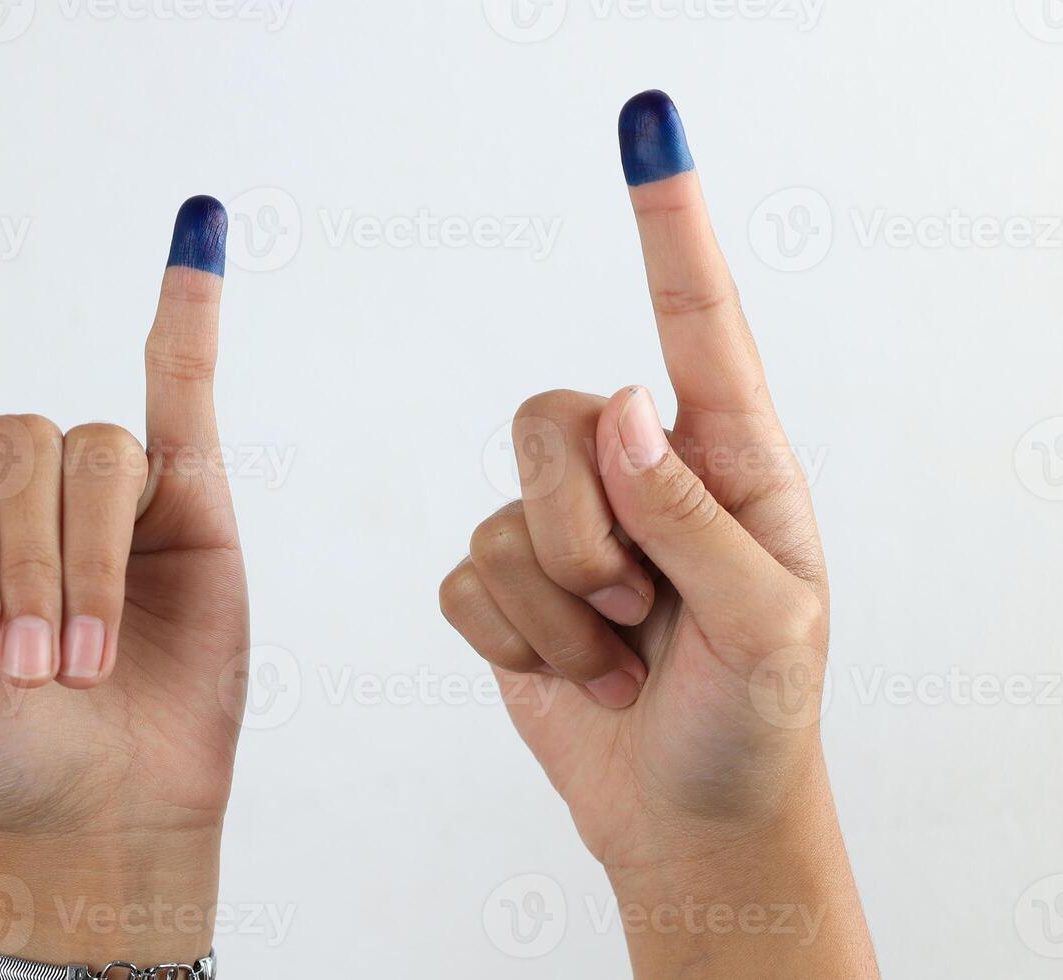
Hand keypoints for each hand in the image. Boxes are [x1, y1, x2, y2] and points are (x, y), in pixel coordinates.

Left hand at [0, 197, 246, 967]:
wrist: (96, 807)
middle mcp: (15, 483)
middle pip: (17, 444)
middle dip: (26, 560)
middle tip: (35, 670)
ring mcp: (103, 487)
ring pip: (96, 450)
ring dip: (89, 560)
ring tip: (89, 666)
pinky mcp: (186, 496)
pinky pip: (184, 387)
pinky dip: (190, 313)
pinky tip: (198, 231)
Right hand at [439, 94, 877, 976]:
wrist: (687, 819)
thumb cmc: (757, 722)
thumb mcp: (765, 623)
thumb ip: (694, 511)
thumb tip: (620, 406)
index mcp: (730, 462)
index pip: (697, 324)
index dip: (668, 226)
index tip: (648, 126)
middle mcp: (644, 478)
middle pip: (549, 418)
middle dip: (576, 531)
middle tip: (629, 608)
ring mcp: (570, 531)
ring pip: (500, 511)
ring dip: (553, 611)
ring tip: (618, 660)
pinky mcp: (510, 587)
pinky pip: (461, 576)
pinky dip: (511, 641)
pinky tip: (572, 674)